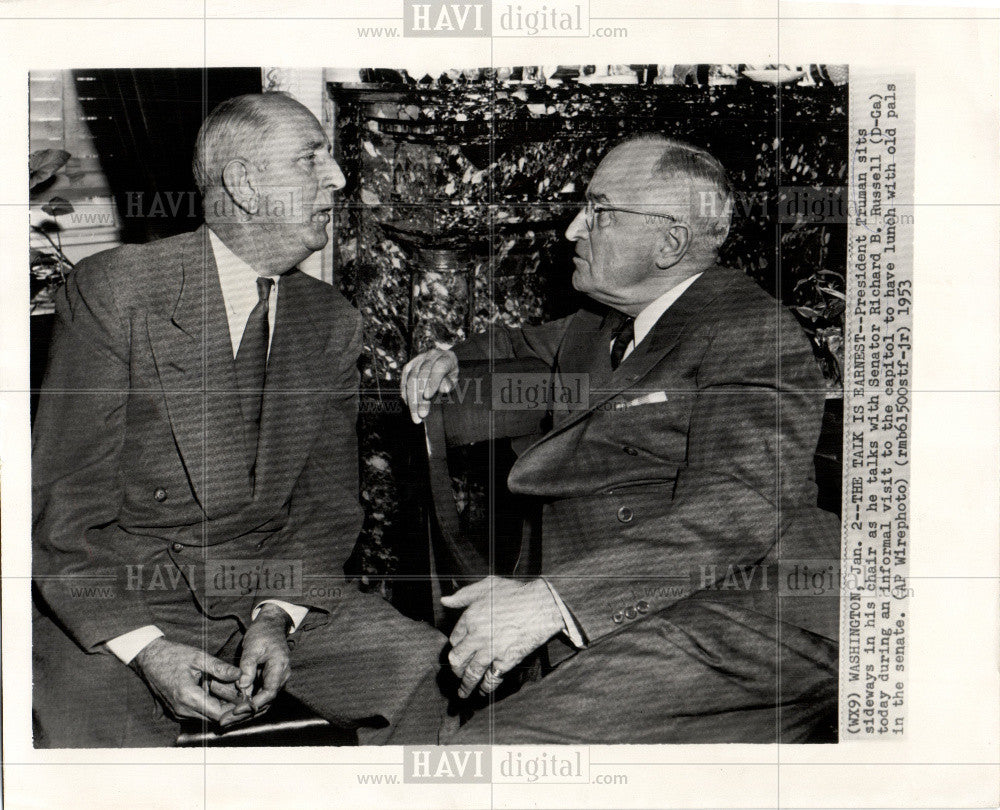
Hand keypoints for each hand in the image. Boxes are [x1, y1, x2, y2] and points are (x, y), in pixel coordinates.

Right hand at [131, 637, 241, 723]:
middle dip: (229, 707)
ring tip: (230, 689)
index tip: (246, 696)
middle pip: (214, 718)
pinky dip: (209, 706)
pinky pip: (198, 714)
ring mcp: (178, 712)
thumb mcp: (198, 657)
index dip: (235, 707)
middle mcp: (182, 710)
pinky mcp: (177, 711)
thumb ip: (219, 668)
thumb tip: (240, 675)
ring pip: (206, 717)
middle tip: (242, 692)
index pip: (219, 713)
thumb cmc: (173, 655)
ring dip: (220, 707)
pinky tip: (216, 692)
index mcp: (188, 696)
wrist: (149, 659)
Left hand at [221, 604, 292, 725]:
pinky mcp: (268, 682)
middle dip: (245, 714)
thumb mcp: (253, 646)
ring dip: (244, 713)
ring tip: (225, 720)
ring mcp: (275, 681)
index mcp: (279, 667)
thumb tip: (242, 686)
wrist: (271, 626)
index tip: (236, 710)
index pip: (269, 692)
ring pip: (262, 703)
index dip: (253, 703)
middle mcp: (280, 677)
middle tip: (224, 721)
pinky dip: (246, 705)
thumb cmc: (263, 634)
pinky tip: (231, 711)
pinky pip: (258, 697)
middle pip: (265, 703)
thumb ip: (248, 666)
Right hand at [400, 349, 458, 423]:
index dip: (433, 382)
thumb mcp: (455, 379)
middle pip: (422, 376)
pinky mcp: (410, 364)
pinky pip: (405, 377)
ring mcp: (419, 359)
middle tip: (421, 415)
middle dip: (420, 397)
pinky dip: (405, 391)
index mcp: (446, 358)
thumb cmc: (451, 374)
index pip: (439, 368)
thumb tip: (444, 389)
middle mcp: (431, 356)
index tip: (428, 397)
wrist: (445, 361)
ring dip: (412, 399)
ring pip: (412, 378)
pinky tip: (408, 404)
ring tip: (415, 415)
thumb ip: (450, 383)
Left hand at [441, 576, 564, 698]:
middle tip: (457, 674)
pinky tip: (483, 692)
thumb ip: (464, 595)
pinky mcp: (505, 662)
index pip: (454, 638)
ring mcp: (490, 651)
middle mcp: (476, 636)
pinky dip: (485, 688)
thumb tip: (445, 600)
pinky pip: (491, 680)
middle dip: (455, 668)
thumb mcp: (488, 585)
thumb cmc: (516, 593)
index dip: (456, 645)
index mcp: (470, 617)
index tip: (459, 650)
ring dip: (465, 686)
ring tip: (462, 694)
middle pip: (457, 658)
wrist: (542, 606)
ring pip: (470, 673)